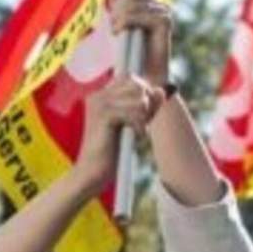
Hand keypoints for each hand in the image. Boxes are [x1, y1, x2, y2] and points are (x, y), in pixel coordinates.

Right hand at [74, 76, 163, 191]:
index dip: (144, 93)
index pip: (131, 79)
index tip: (145, 114)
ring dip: (144, 116)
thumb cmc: (109, 152)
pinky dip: (139, 126)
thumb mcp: (130, 124)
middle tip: (142, 123)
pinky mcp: (104, 116)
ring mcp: (99, 104)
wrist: (90, 172)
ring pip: (138, 99)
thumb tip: (162, 90)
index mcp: (101, 95)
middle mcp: (98, 95)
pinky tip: (136, 137)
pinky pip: (134, 113)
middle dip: (147, 103)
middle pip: (137, 85)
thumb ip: (145, 106)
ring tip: (138, 131)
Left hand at [111, 0, 171, 86]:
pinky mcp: (164, 22)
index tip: (109, 6)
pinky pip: (140, 13)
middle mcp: (159, 4)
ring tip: (115, 31)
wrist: (145, 79)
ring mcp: (163, 11)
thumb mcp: (122, 25)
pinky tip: (119, 32)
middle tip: (112, 25)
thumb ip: (122, 5)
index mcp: (149, 2)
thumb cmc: (131, 54)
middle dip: (117, 5)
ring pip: (134, 1)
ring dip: (119, 15)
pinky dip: (125, 21)